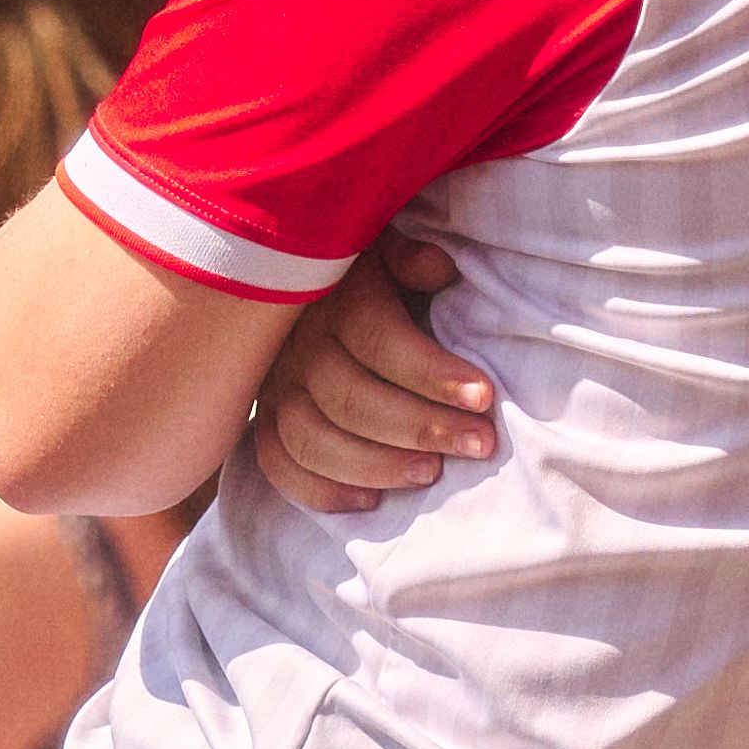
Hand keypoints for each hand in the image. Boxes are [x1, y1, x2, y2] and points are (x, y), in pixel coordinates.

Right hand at [246, 236, 492, 516]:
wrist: (300, 280)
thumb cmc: (369, 270)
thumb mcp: (387, 247)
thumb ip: (411, 255)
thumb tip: (437, 267)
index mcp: (334, 298)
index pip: (379, 340)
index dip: (432, 373)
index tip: (484, 396)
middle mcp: (297, 346)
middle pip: (351, 399)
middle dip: (421, 427)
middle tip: (479, 445)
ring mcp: (275, 388)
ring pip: (313, 439)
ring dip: (376, 465)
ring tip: (432, 474)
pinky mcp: (264, 419)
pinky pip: (279, 466)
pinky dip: (322, 491)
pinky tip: (372, 501)